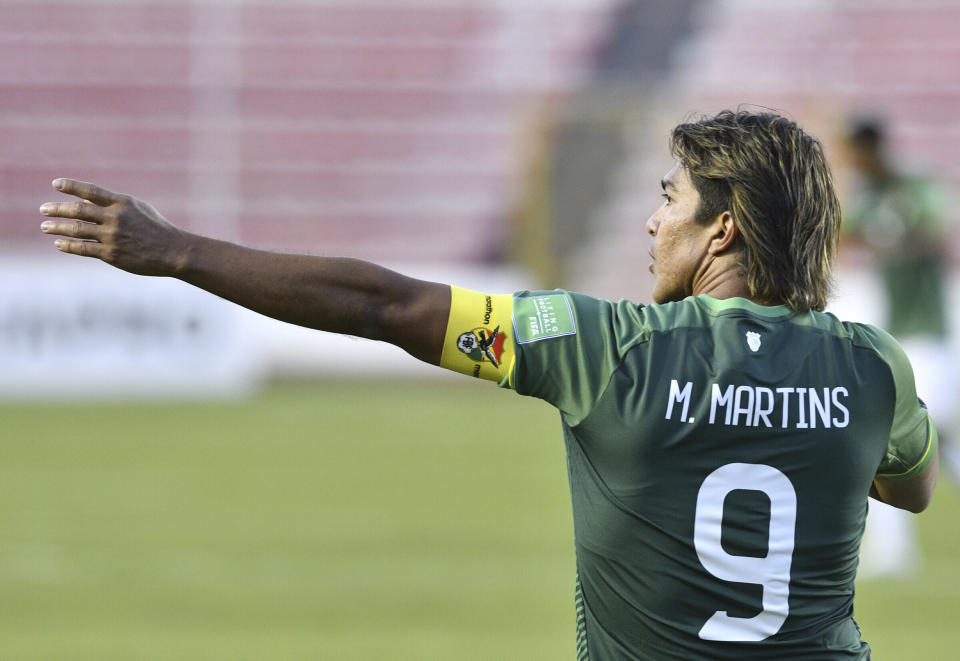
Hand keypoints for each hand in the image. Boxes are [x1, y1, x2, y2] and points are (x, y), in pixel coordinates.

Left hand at [40, 178, 188, 275]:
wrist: (173, 251)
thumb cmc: (156, 228)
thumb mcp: (138, 209)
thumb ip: (114, 205)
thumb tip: (87, 202)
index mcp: (123, 203)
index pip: (91, 191)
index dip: (72, 186)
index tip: (56, 184)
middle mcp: (116, 218)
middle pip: (78, 211)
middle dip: (57, 209)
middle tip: (43, 209)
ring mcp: (113, 237)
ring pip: (77, 230)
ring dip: (57, 227)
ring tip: (45, 227)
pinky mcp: (112, 254)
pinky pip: (84, 249)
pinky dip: (68, 245)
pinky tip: (59, 243)